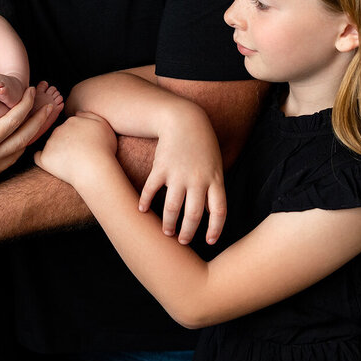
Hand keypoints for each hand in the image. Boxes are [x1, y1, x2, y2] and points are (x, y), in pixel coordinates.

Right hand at [0, 82, 55, 184]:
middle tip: (51, 104)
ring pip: (19, 152)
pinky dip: (20, 147)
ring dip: (33, 134)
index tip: (32, 90)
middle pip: (24, 138)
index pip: (13, 121)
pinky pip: (10, 162)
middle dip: (39, 119)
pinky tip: (20, 139)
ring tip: (41, 120)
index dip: (25, 104)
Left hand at [33, 112, 117, 185]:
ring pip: (51, 145)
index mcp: (72, 121)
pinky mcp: (44, 158)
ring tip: (71, 163)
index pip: (71, 126)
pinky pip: (38, 157)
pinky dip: (44, 159)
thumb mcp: (103, 125)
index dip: (77, 136)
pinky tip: (52, 164)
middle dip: (66, 142)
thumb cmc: (102, 148)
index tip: (84, 146)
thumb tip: (77, 113)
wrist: (94, 168)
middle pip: (60, 134)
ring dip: (57, 151)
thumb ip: (90, 115)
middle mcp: (58, 129)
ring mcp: (50, 143)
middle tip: (78, 155)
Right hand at [143, 116, 226, 244]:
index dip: (215, 229)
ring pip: (173, 207)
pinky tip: (141, 210)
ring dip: (168, 223)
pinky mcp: (161, 168)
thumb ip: (214, 188)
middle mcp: (197, 180)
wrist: (184, 119)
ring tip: (166, 231)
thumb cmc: (202, 144)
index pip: (219, 211)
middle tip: (182, 241)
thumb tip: (212, 212)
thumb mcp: (215, 165)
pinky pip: (152, 189)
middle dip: (188, 232)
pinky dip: (145, 201)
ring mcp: (178, 174)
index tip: (209, 241)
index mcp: (215, 180)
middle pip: (194, 214)